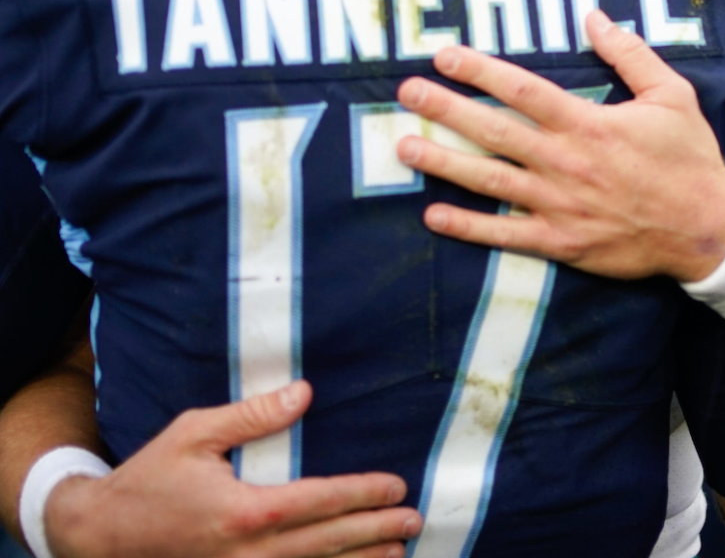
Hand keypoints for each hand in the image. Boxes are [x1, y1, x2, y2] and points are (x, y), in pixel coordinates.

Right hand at [45, 381, 420, 557]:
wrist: (98, 536)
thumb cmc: (149, 478)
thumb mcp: (195, 433)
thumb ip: (252, 415)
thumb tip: (304, 393)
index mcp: (243, 511)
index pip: (319, 501)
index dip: (362, 494)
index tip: (396, 487)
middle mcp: (245, 554)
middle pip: (325, 543)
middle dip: (375, 531)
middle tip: (415, 520)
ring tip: (399, 553)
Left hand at [394, 10, 724, 283]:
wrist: (708, 228)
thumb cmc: (688, 158)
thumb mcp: (670, 94)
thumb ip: (629, 53)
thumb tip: (594, 16)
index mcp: (588, 123)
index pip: (522, 90)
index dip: (479, 71)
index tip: (445, 56)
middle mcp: (566, 162)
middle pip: (494, 130)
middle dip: (446, 109)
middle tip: (407, 93)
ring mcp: (560, 205)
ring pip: (490, 181)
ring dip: (444, 163)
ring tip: (404, 147)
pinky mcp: (562, 243)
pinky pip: (506, 235)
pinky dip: (468, 228)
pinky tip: (434, 216)